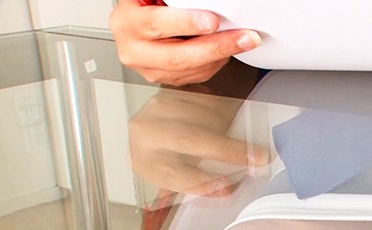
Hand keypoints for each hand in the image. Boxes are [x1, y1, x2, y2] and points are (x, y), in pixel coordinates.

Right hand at [109, 0, 260, 84]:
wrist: (136, 22)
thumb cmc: (146, 6)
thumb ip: (174, 1)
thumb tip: (204, 2)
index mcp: (127, 23)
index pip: (156, 24)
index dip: (186, 23)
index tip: (212, 21)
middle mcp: (135, 50)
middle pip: (178, 56)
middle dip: (217, 47)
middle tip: (244, 37)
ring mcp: (150, 69)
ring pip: (191, 69)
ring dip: (222, 55)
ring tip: (244, 41)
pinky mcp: (166, 79)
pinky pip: (196, 75)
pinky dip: (215, 62)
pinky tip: (226, 50)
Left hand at [129, 88, 266, 195]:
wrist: (148, 135)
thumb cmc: (167, 162)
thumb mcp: (178, 178)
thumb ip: (201, 182)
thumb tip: (231, 186)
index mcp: (146, 163)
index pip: (173, 174)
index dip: (201, 181)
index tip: (228, 186)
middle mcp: (145, 133)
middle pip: (188, 139)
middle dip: (227, 149)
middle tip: (257, 157)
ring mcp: (156, 109)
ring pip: (200, 115)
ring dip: (230, 130)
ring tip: (247, 143)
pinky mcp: (170, 94)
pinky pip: (204, 101)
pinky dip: (224, 113)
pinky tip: (232, 124)